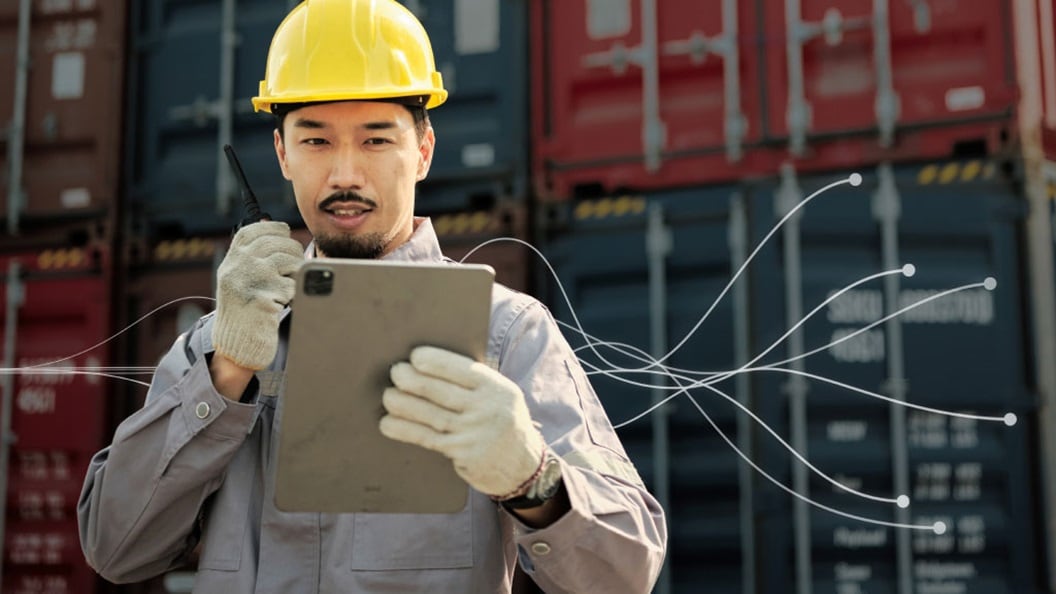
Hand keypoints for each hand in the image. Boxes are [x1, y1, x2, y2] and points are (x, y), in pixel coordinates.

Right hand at [211, 221, 303, 369]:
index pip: (254, 230)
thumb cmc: (245, 312)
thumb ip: (252, 254)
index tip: (284, 237)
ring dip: (296, 272)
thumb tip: (270, 223)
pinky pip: (292, 284)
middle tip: (294, 268)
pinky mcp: (263, 297)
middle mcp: (237, 266)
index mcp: (232, 261)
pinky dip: (295, 293)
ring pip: (288, 259)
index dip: (274, 229)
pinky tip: (286, 302)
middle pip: (276, 242)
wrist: (237, 345)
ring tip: (290, 285)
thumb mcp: (240, 278)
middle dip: (293, 252)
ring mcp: (250, 281)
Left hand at [380, 346, 546, 497]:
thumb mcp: (500, 396)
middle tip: (396, 372)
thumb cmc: (501, 421)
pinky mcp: (463, 454)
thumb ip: (474, 382)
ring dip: (403, 404)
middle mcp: (488, 410)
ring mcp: (475, 434)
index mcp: (497, 388)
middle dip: (413, 380)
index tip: (415, 356)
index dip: (436, 362)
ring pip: (431, 415)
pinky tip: (388, 423)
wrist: (522, 465)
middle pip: (442, 392)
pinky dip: (404, 429)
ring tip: (388, 396)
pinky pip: (427, 438)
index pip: (463, 370)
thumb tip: (428, 365)